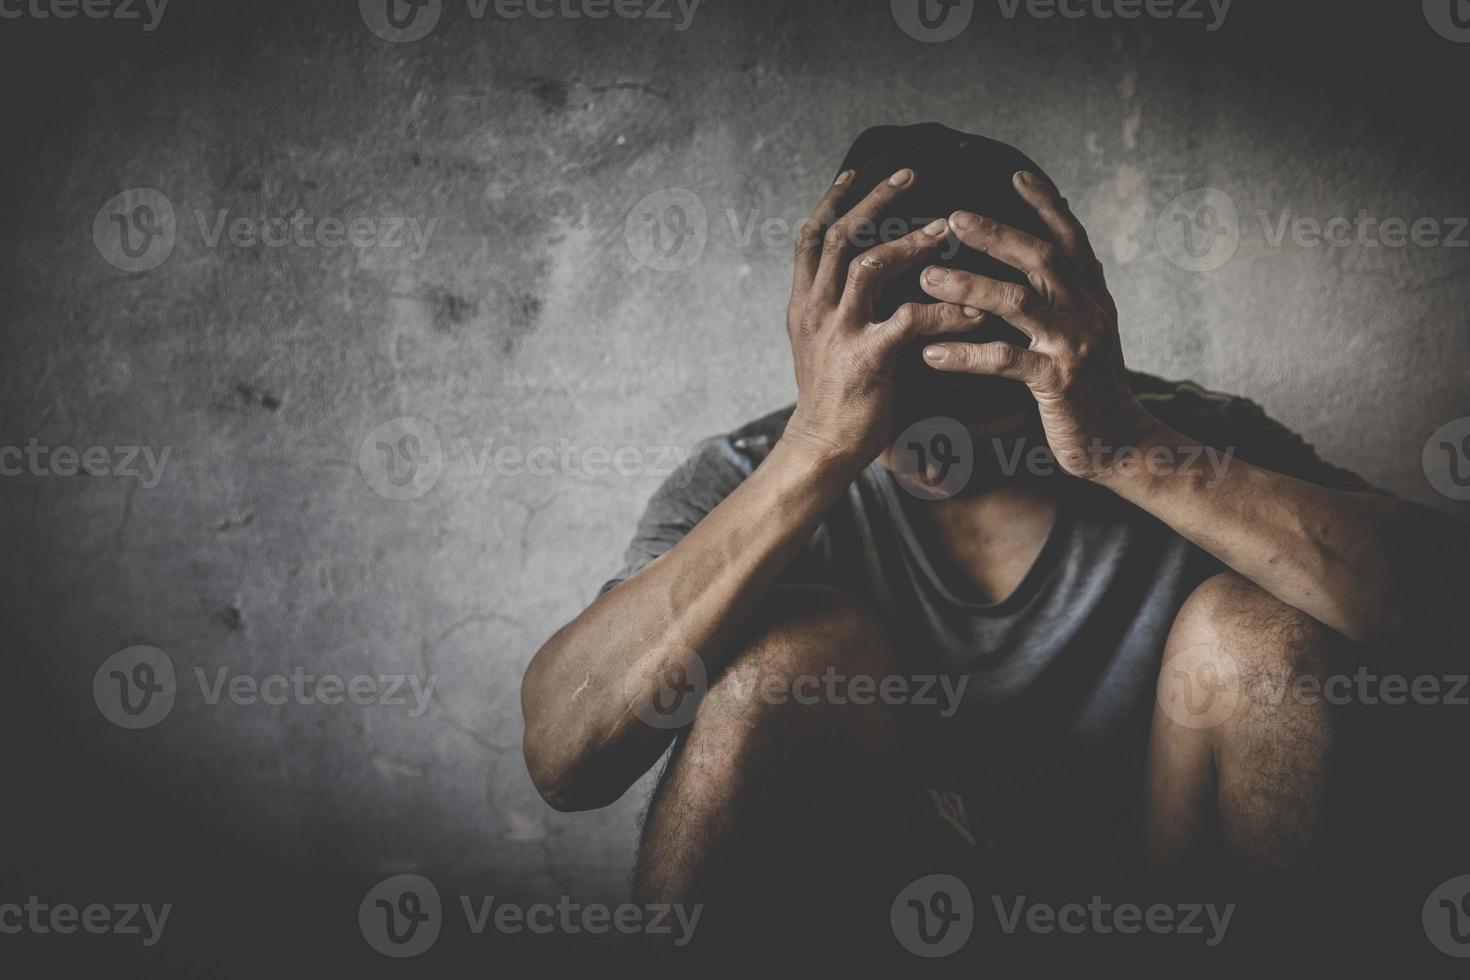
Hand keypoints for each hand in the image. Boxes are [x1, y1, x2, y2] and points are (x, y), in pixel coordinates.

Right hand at [782, 167, 983, 470]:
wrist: (820, 447)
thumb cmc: (832, 396)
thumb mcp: (821, 343)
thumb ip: (835, 307)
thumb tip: (857, 275)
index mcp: (803, 303)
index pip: (810, 238)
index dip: (831, 203)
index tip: (852, 175)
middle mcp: (814, 310)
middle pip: (838, 237)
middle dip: (874, 201)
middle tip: (910, 174)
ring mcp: (836, 333)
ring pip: (869, 267)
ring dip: (909, 243)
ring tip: (945, 228)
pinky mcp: (865, 360)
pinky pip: (907, 321)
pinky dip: (943, 310)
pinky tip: (971, 309)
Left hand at [916, 171, 1161, 480]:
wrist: (1120, 443)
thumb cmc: (1090, 390)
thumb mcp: (1085, 334)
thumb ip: (1068, 297)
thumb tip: (1051, 259)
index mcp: (1093, 296)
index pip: (1070, 238)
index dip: (1046, 204)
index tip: (1016, 174)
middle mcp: (1088, 311)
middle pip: (1040, 258)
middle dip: (995, 233)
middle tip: (953, 217)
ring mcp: (1074, 345)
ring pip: (1018, 302)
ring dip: (969, 286)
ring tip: (927, 279)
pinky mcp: (1058, 382)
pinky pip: (1005, 360)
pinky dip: (964, 353)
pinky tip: (931, 352)